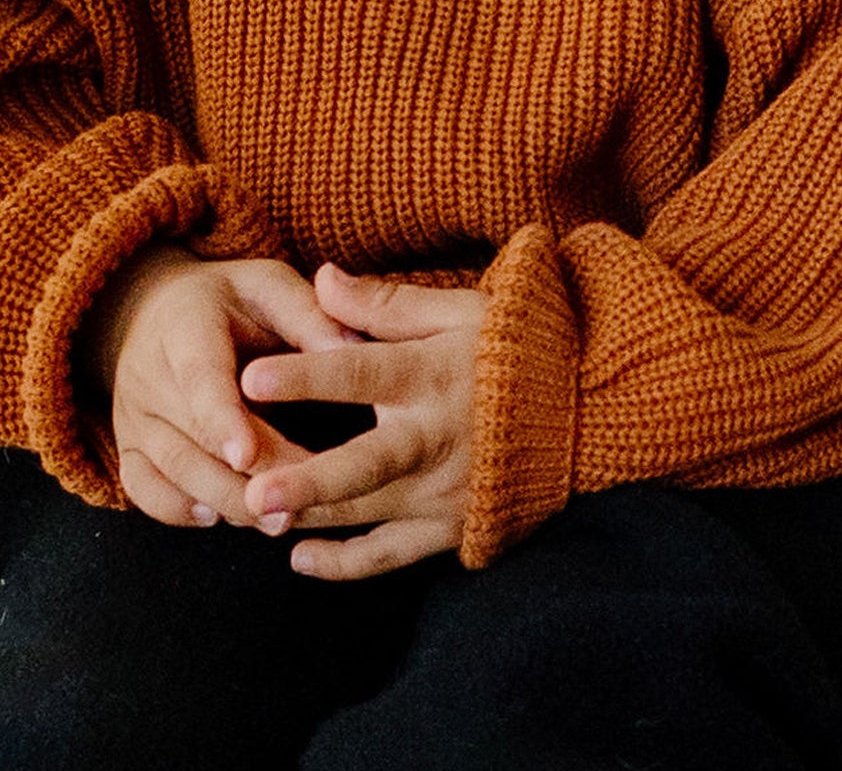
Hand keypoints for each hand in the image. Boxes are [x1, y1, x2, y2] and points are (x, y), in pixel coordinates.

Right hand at [86, 246, 352, 529]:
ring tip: (279, 520)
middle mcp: (147, 373)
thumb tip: (353, 352)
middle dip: (244, 476)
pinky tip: (222, 516)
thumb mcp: (270, 286)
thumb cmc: (230, 300)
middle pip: (190, 436)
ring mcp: (132, 415)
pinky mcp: (128, 447)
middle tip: (299, 501)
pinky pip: (144, 492)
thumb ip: (309, 317)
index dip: (222, 418)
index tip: (248, 454)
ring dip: (225, 500)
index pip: (198, 377)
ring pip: (172, 471)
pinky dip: (181, 511)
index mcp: (184, 325)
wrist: (156, 311)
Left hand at [240, 264, 488, 579]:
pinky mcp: (453, 527)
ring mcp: (446, 491)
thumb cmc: (515, 350)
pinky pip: (393, 555)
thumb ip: (386, 304)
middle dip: (307, 480)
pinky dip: (347, 564)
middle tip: (253, 491)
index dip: (306, 376)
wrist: (590, 408)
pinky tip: (300, 560)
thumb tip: (322, 278)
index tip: (252, 379)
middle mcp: (437, 439)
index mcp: (433, 375)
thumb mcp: (460, 311)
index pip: (360, 373)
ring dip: (311, 518)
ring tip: (255, 518)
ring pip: (369, 512)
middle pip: (365, 464)